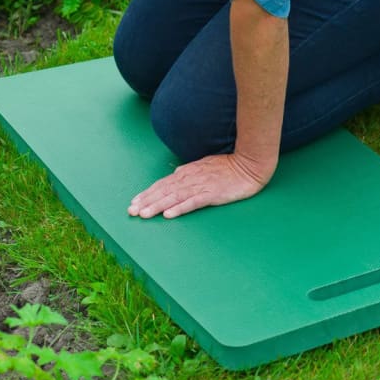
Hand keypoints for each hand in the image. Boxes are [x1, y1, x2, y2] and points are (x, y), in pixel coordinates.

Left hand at [128, 152, 275, 219]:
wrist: (248, 165)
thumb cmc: (228, 167)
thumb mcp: (204, 166)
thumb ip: (189, 172)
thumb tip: (174, 175)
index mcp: (187, 173)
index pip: (162, 184)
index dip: (147, 194)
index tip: (134, 203)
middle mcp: (190, 178)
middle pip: (164, 190)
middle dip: (146, 201)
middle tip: (131, 211)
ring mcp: (201, 186)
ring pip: (174, 197)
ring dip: (158, 206)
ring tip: (144, 214)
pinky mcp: (212, 194)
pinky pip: (193, 202)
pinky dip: (180, 208)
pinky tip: (169, 214)